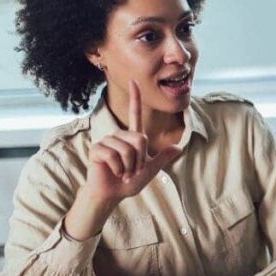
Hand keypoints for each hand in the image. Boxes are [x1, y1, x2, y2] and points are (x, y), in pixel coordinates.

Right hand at [84, 79, 182, 204]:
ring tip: (123, 172)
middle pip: (140, 139)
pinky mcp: (97, 149)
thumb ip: (162, 158)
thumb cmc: (128, 183)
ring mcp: (107, 141)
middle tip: (132, 170)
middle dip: (140, 159)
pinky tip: (114, 172)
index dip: (135, 98)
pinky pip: (114, 155)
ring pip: (128, 148)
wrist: (112, 194)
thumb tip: (178, 147)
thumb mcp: (150, 171)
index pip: (135, 114)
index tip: (134, 81)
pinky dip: (119, 168)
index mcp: (132, 138)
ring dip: (130, 166)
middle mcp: (119, 136)